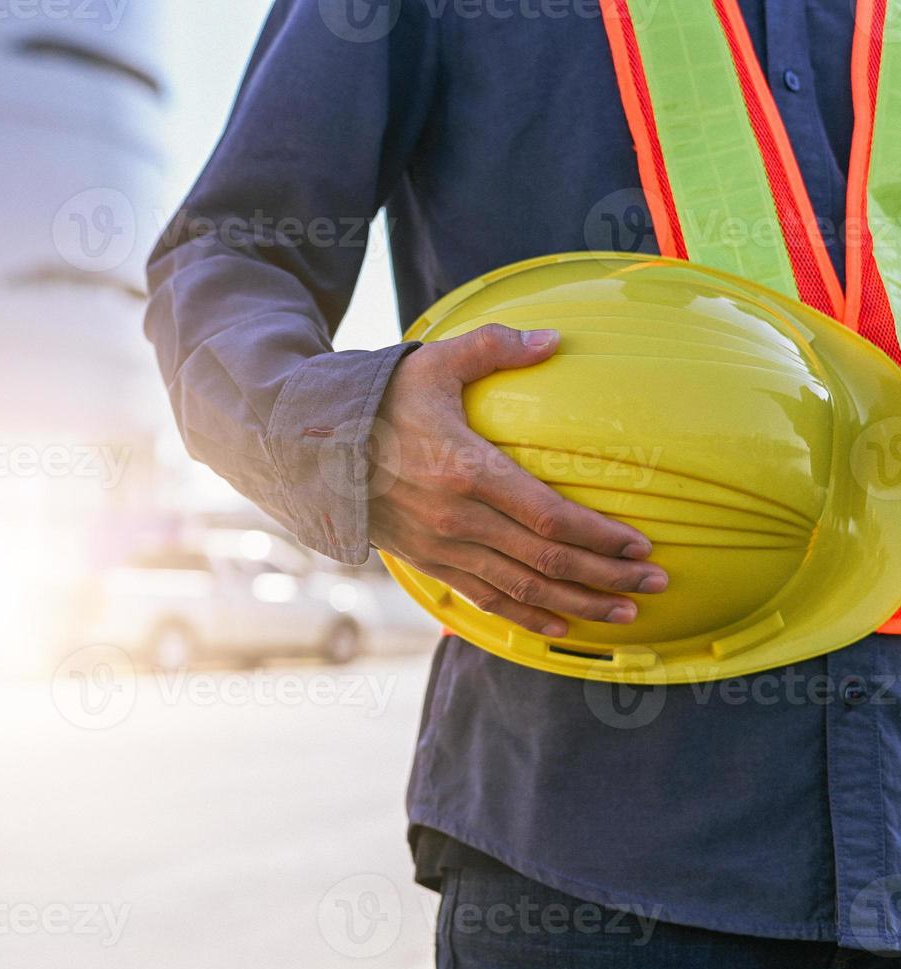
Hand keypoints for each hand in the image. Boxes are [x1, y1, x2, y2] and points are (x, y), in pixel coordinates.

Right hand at [369, 324, 667, 637]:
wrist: (314, 447)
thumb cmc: (380, 400)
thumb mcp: (434, 363)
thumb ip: (494, 348)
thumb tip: (555, 341)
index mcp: (466, 471)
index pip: (550, 518)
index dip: (600, 538)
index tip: (641, 547)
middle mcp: (457, 520)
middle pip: (547, 562)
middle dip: (607, 578)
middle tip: (655, 585)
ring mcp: (441, 547)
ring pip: (522, 590)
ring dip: (579, 606)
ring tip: (625, 614)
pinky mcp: (428, 562)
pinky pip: (485, 599)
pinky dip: (527, 618)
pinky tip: (562, 627)